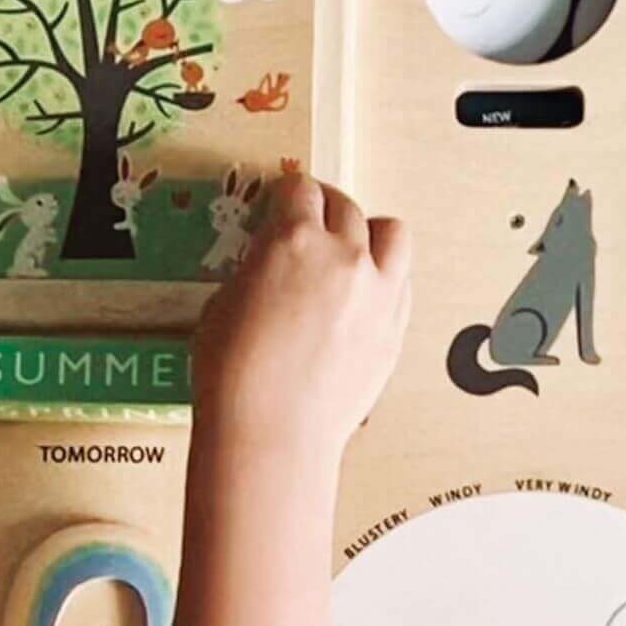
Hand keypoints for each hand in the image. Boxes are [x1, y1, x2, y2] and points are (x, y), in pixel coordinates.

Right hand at [192, 174, 411, 461]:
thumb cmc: (233, 375)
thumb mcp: (223, 305)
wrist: (273, 434)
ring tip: (353, 249)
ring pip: (392, 234)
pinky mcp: (395, 330)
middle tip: (312, 224)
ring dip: (371, 232)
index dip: (288, 196)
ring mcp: (377, 293)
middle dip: (325, 210)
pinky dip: (384, 278)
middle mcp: (343, 256)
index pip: (299, 191)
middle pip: (345, 207)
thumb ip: (256, 272)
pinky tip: (363, 295)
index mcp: (293, 240)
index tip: (283, 204)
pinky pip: (401, 283)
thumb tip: (269, 270)